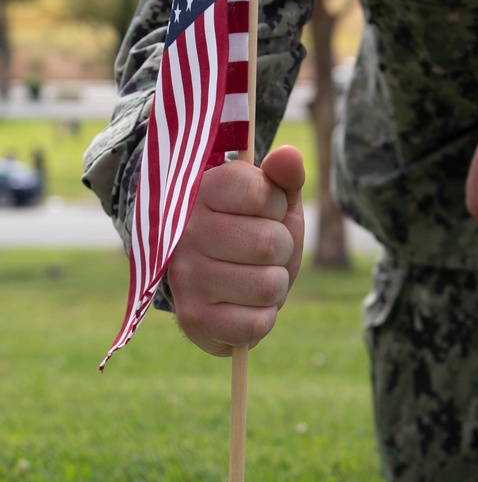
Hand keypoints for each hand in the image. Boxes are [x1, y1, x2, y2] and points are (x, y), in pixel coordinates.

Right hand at [167, 144, 305, 355]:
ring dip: (274, 285)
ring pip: (268, 286)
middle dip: (281, 250)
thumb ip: (283, 176)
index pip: (261, 193)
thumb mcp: (271, 199)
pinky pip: (256, 325)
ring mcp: (185, 276)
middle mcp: (184, 232)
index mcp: (202, 191)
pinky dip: (263, 318)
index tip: (262, 212)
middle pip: (270, 244)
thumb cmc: (249, 229)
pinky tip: (244, 305)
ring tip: (253, 277)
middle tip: (261, 252)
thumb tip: (289, 156)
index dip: (276, 207)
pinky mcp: (192, 318)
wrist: (212, 276)